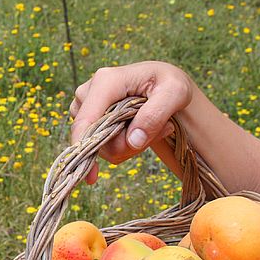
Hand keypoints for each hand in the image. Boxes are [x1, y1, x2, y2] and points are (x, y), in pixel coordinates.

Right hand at [69, 61, 193, 183]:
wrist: (163, 86)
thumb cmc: (169, 84)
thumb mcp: (175, 92)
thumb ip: (155, 115)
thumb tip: (133, 141)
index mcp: (105, 82)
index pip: (85, 121)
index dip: (85, 148)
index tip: (92, 177)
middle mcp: (87, 94)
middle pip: (95, 139)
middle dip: (126, 145)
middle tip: (158, 132)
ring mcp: (84, 108)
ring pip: (100, 146)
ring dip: (128, 146)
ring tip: (152, 128)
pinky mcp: (87, 121)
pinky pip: (103, 148)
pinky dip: (124, 147)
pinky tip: (140, 132)